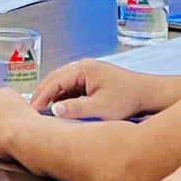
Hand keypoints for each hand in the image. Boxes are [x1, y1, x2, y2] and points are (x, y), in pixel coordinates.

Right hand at [30, 56, 154, 120]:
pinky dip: (63, 98)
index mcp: (83, 69)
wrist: (149, 95)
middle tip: (32, 111)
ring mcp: (88, 73)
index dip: (41, 96)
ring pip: (63, 84)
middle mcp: (83, 67)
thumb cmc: (128, 99)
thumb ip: (76, 109)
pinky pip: (72, 88)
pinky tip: (61, 111)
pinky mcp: (92, 81)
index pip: (54, 80)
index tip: (31, 110)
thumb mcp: (101, 108)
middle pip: (55, 79)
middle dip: (43, 94)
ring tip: (43, 113)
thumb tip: (53, 110)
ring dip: (53, 97)